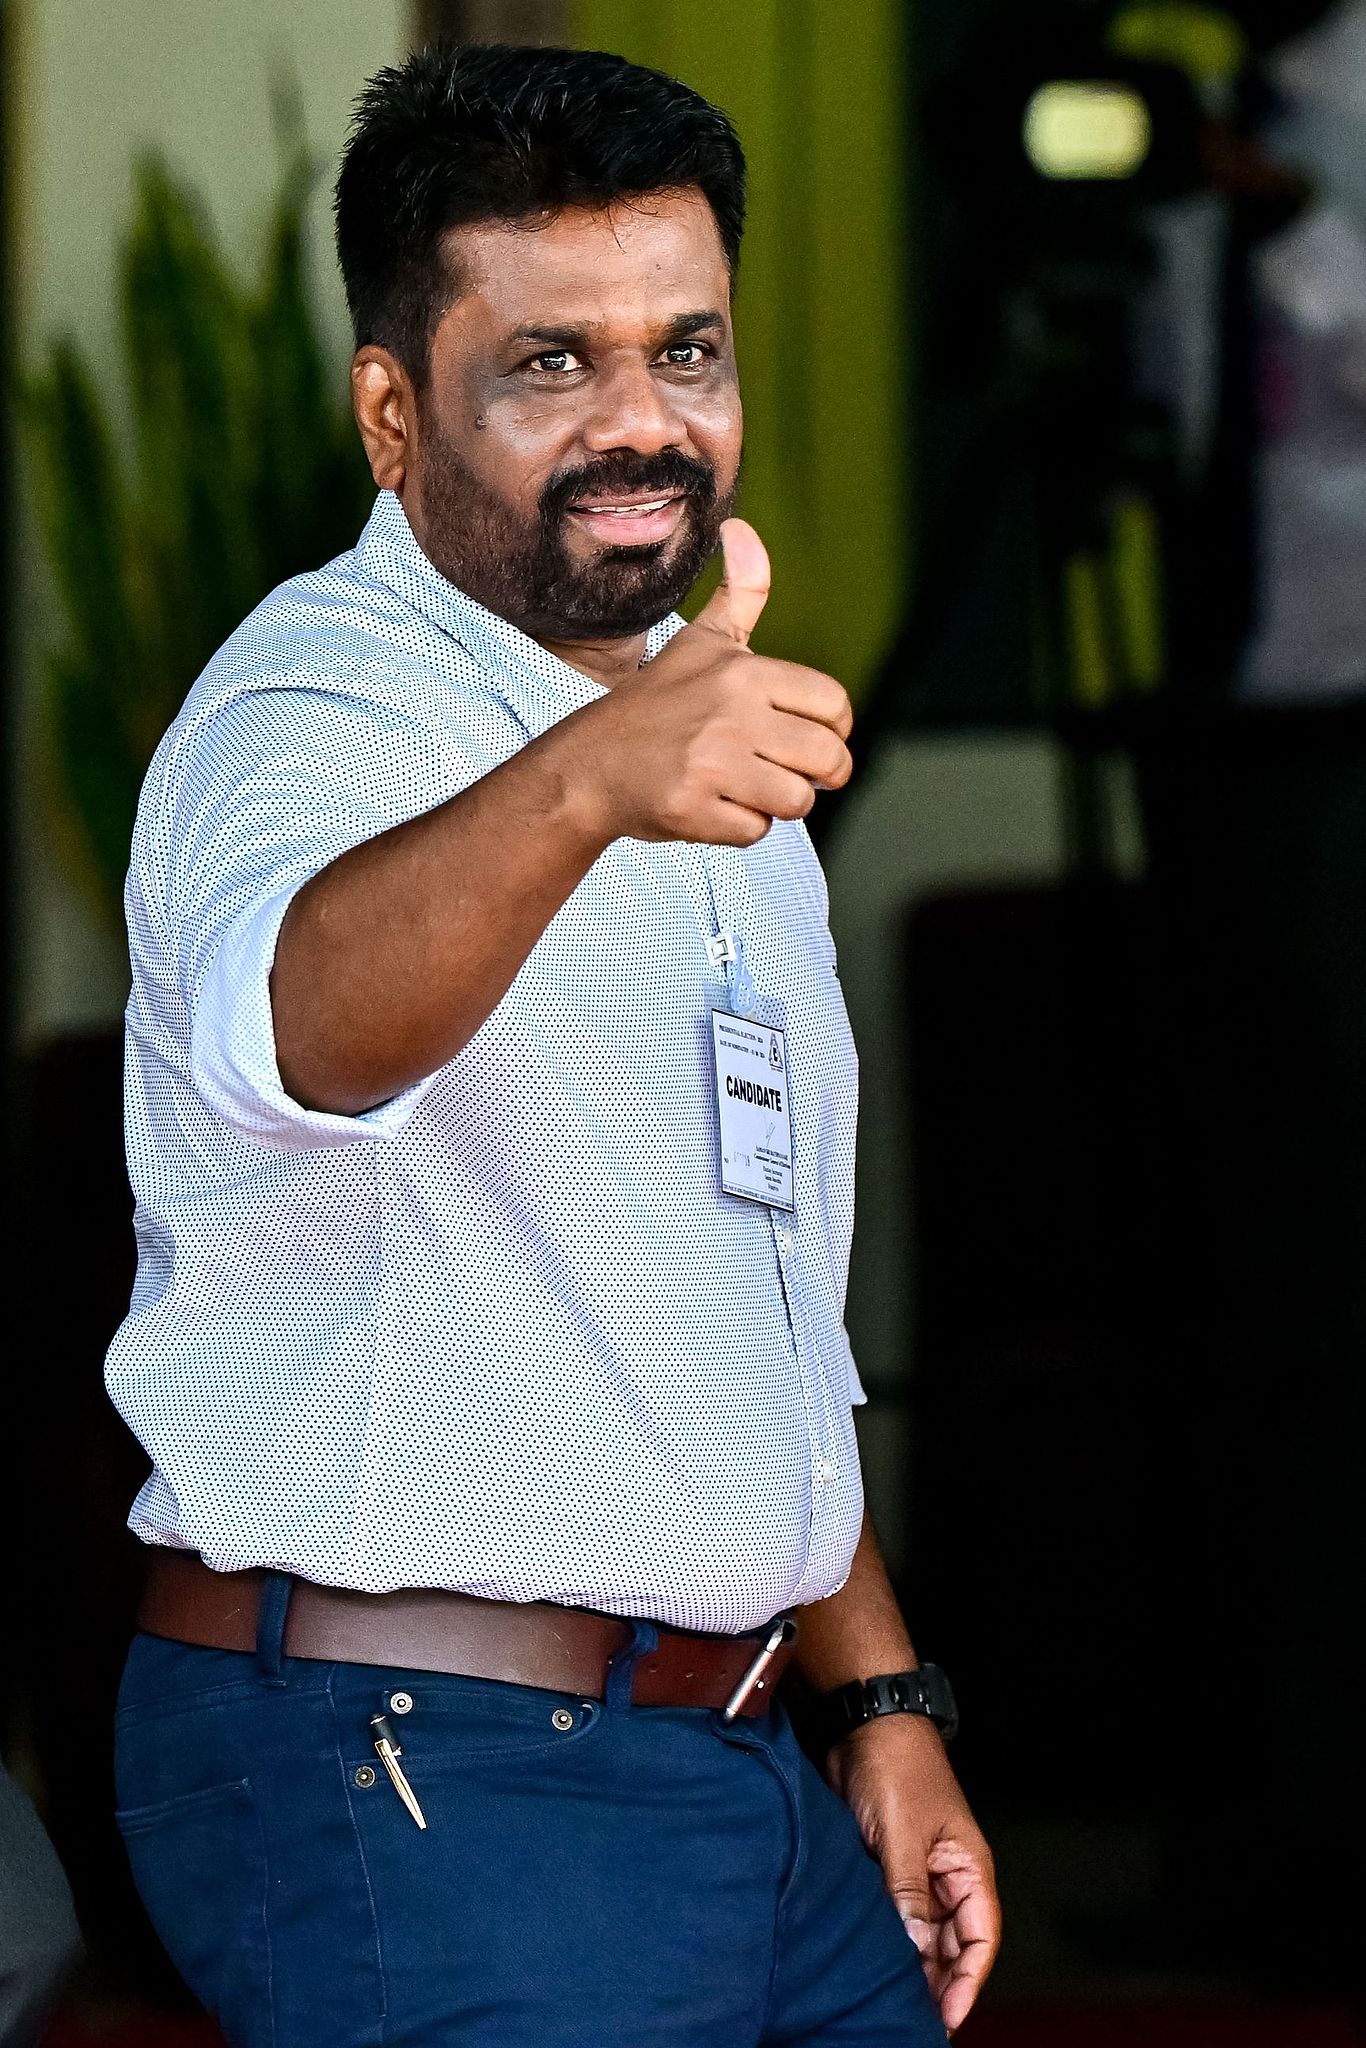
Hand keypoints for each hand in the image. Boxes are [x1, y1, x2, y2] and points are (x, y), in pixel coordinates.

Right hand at [566, 519, 853, 846]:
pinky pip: (755, 832)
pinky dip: (740, 827)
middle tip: (786, 772)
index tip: (809, 738)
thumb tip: (743, 527)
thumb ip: (741, 593)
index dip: (833, 730)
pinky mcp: (692, 809)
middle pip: (827, 759)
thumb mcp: (701, 642)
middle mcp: (731, 714)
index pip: (834, 706)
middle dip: (816, 775)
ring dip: (778, 804)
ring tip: (745, 786)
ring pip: (796, 801)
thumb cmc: (655, 704)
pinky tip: (713, 805)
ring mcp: (710, 764)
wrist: (588, 764)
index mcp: (744, 672)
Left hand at [827, 1714, 999, 2034]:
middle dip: (938, 1982)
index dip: (968, 1981)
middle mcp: (948, 1874)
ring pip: (923, 1933)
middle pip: (952, 1944)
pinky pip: (896, 1913)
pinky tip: (874, 1962)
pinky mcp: (889, 1864)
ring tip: (893, 2000)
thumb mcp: (902, 1833)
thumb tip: (916, 1950)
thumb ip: (908, 1892)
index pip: (980, 1938)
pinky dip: (890, 1938)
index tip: (948, 2017)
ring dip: (912, 1963)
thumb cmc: (896, 1767)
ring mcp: (918, 1870)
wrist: (864, 1724)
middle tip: (914, 2017)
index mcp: (968, 1866)